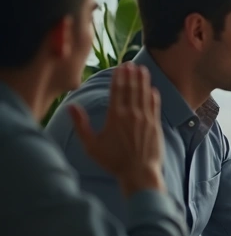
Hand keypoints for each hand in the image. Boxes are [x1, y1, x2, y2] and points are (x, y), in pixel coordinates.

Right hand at [70, 63, 163, 196]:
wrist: (138, 172)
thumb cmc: (113, 161)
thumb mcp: (91, 145)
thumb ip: (81, 124)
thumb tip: (71, 106)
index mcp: (115, 117)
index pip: (117, 91)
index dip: (119, 78)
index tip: (120, 67)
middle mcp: (131, 114)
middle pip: (131, 89)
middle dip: (131, 75)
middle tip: (131, 63)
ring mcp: (145, 119)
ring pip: (144, 95)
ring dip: (143, 81)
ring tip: (142, 70)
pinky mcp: (155, 126)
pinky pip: (154, 106)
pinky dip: (153, 96)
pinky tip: (153, 89)